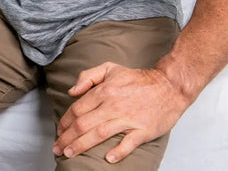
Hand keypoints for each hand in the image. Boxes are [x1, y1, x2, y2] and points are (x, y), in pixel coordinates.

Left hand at [53, 62, 190, 162]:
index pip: (77, 109)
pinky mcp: (144, 130)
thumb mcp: (110, 68)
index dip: (64, 122)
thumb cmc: (138, 79)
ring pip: (99, 133)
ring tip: (69, 153)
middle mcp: (113, 105)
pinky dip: (118, 151)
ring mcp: (129, 119)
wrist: (169, 86)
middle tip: (57, 147)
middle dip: (67, 137)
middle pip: (83, 124)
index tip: (58, 131)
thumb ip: (88, 76)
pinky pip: (129, 143)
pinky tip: (108, 159)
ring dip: (82, 145)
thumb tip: (72, 91)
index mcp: (104, 91)